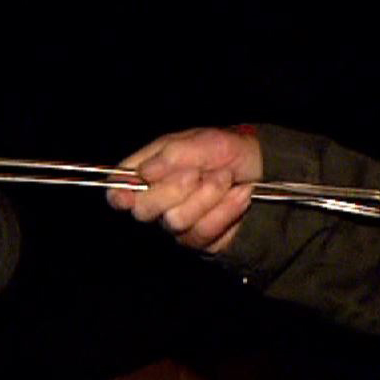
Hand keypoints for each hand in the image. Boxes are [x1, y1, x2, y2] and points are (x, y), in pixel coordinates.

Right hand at [107, 127, 263, 253]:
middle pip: (142, 210)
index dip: (119, 193)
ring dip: (207, 196)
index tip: (128, 193)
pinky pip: (203, 231)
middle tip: (198, 172)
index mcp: (149, 172)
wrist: (262, 169)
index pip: (118, 190)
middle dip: (173, 189)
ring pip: (175, 221)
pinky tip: (240, 194)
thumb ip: (171, 154)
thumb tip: (144, 173)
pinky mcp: (200, 239)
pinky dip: (226, 208)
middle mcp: (158, 201)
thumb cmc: (225, 150)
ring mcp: (178, 222)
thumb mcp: (201, 141)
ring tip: (226, 178)